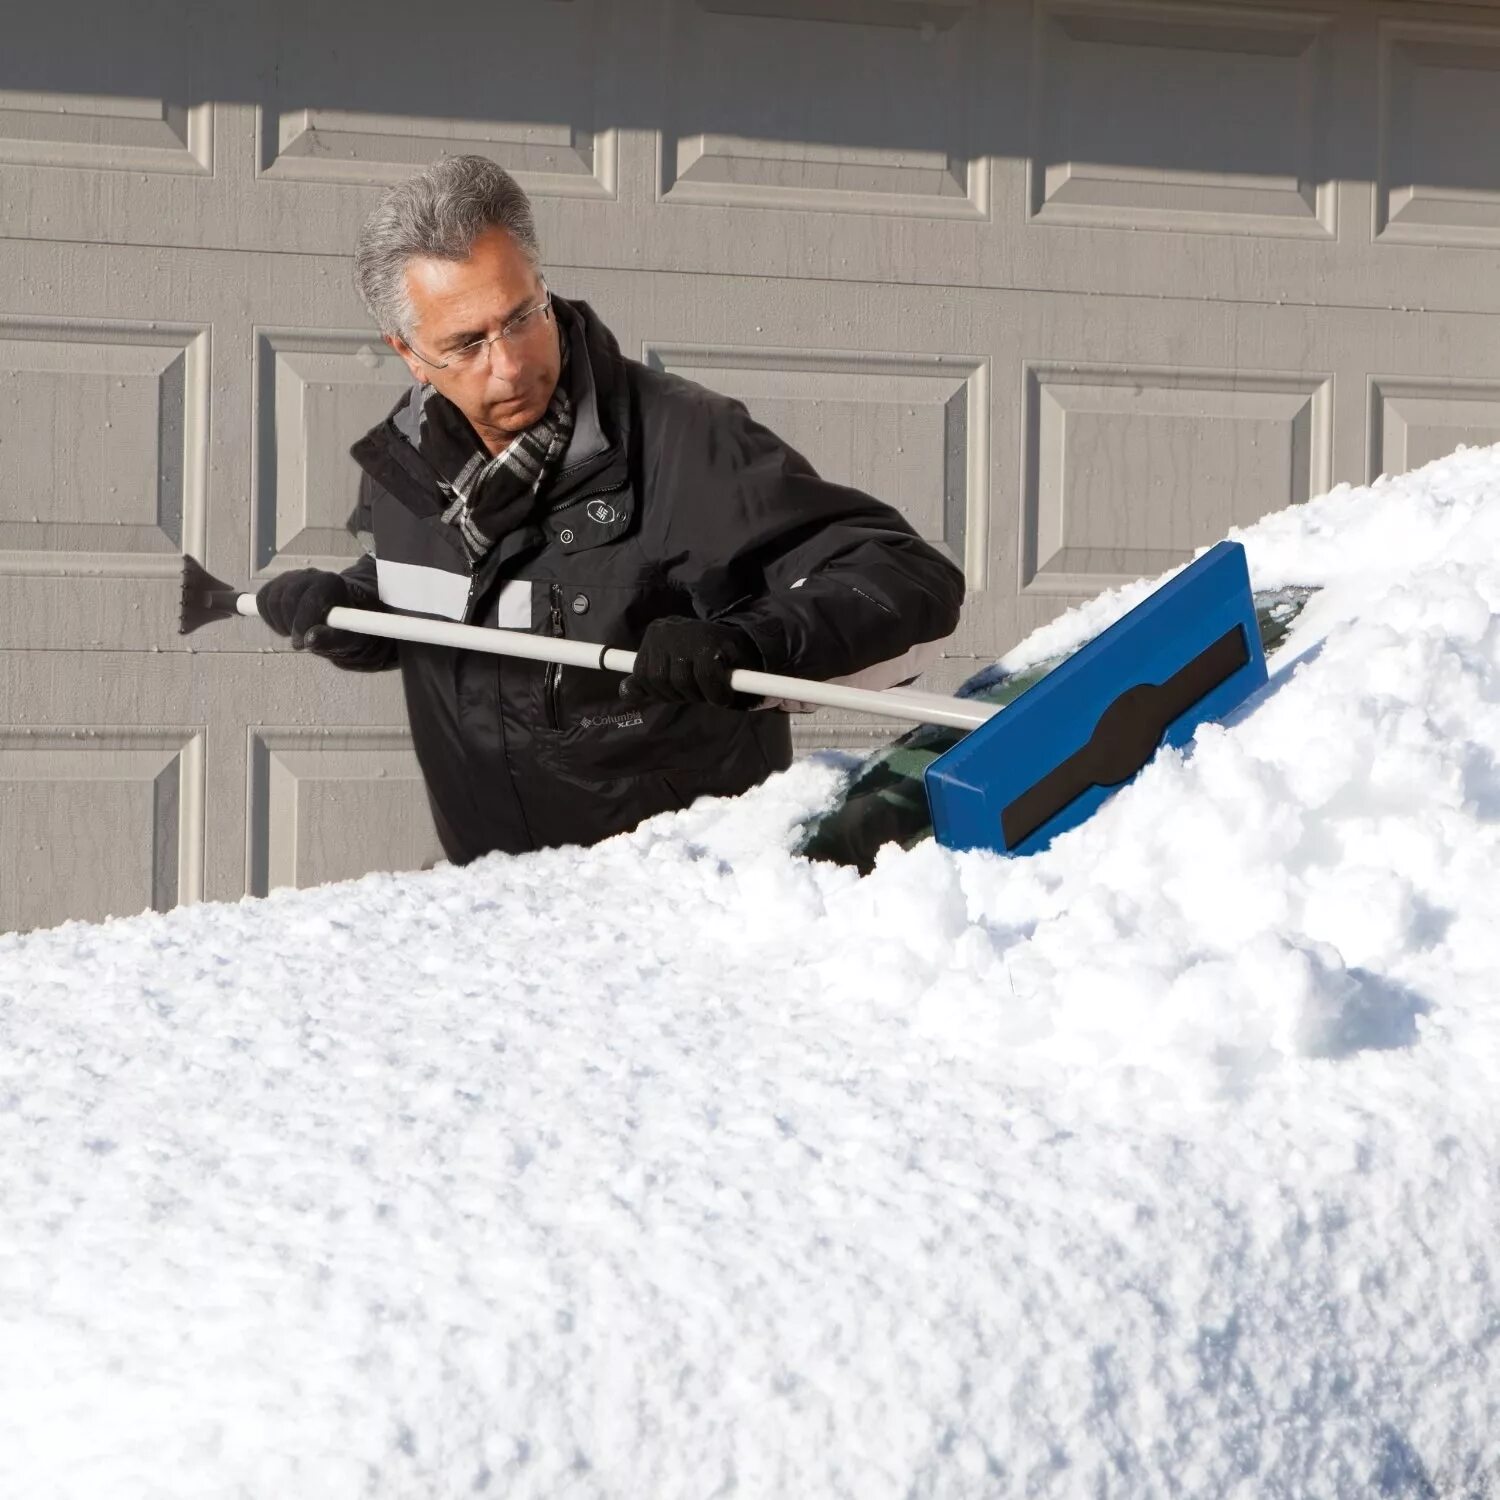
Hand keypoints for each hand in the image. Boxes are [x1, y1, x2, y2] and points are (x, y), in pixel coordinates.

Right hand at [255, 568, 377, 663]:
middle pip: (287, 599)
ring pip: (271, 599)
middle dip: (290, 625)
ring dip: (278, 622)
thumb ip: (330, 639)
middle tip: (298, 642)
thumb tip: (309, 640)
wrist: (338, 616)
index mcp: (331, 583)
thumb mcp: (344, 638)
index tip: (302, 643)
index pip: (310, 599)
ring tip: (294, 633)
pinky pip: (262, 599)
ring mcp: (292, 577)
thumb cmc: (343, 626)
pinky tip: (283, 625)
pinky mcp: (278, 583)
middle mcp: (310, 575)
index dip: (302, 623)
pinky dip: (268, 616)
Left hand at [618, 617, 760, 707]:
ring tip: (711, 691)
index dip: (660, 691)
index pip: (641, 675)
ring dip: (699, 695)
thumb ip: (647, 681)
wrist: (746, 649)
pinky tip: (723, 695)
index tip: (678, 692)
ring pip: (680, 682)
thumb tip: (625, 692)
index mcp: (654, 634)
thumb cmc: (704, 662)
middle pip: (658, 680)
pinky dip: (716, 694)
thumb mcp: (671, 671)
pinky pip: (705, 679)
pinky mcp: (710, 644)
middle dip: (678, 694)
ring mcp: (687, 634)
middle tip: (698, 691)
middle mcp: (666, 630)